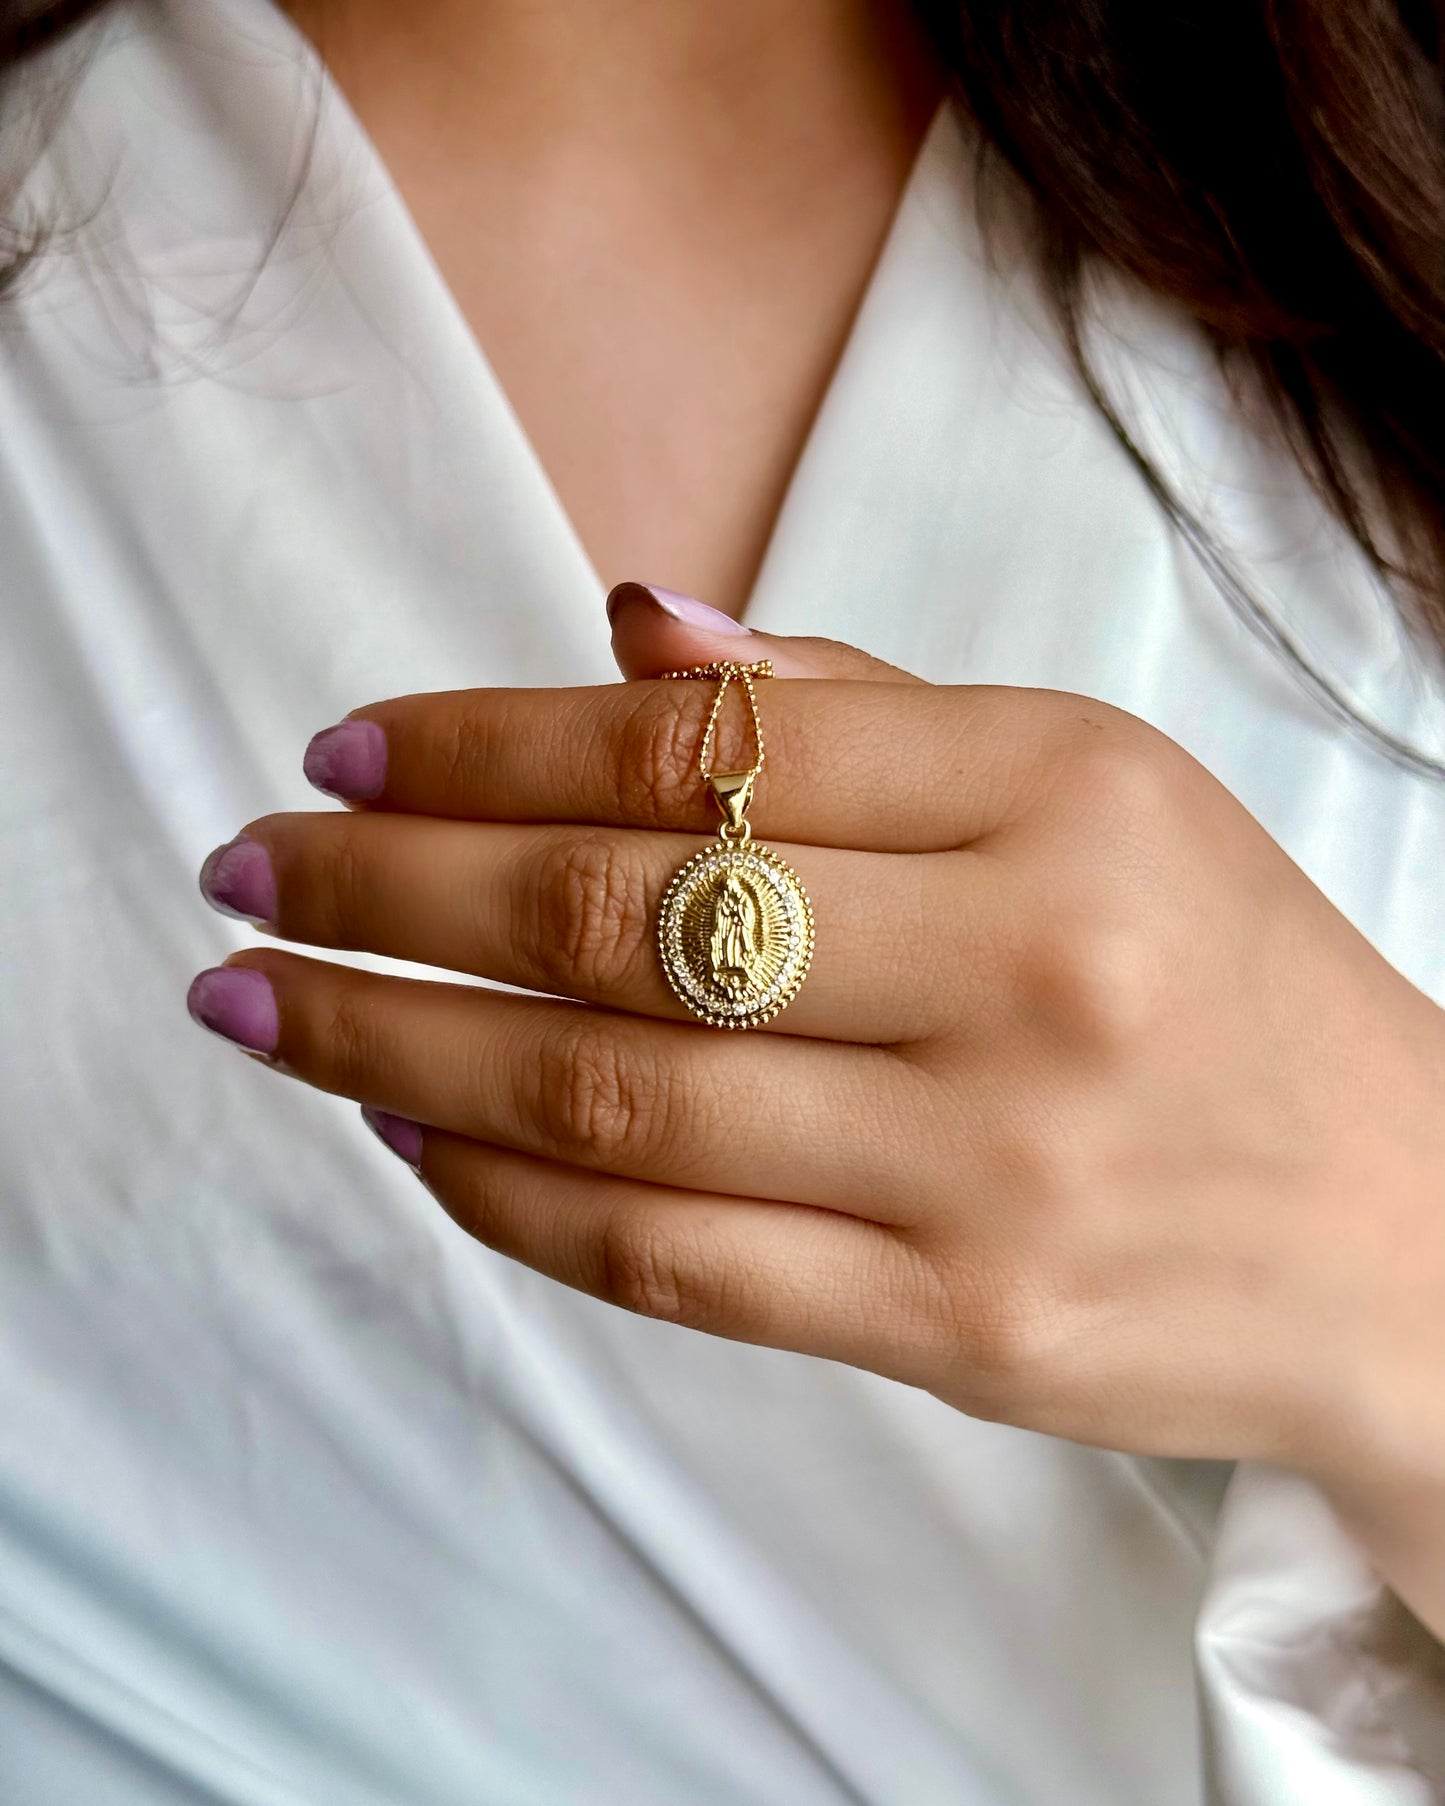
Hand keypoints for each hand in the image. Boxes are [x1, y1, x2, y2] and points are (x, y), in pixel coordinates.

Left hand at [189, 585, 1444, 1534]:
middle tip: (249, 870)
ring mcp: (992, 1171)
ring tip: (275, 1009)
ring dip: (404, 1051)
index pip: (710, 745)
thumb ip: (868, 706)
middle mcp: (1030, 974)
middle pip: (629, 918)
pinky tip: (417, 1139)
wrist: (1400, 1233)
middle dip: (392, 892)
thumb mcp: (1100, 788)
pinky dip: (518, 1202)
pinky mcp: (962, 1330)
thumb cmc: (1227, 982)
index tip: (348, 747)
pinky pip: (680, 1261)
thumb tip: (635, 624)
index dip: (490, 740)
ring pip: (622, 1100)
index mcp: (1067, 793)